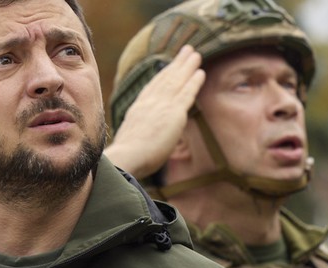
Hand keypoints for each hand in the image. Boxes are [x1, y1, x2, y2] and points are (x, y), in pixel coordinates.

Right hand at [105, 45, 203, 179]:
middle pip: (165, 79)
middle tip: (186, 51)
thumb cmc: (126, 157)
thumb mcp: (129, 140)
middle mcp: (149, 103)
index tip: (169, 66)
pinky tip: (201, 72)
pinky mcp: (174, 112)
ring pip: (177, 81)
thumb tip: (138, 141)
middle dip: (176, 64)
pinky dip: (194, 82)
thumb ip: (138, 134)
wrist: (128, 156)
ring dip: (187, 66)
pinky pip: (186, 93)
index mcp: (138, 109)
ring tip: (195, 54)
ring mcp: (162, 106)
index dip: (162, 76)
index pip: (152, 88)